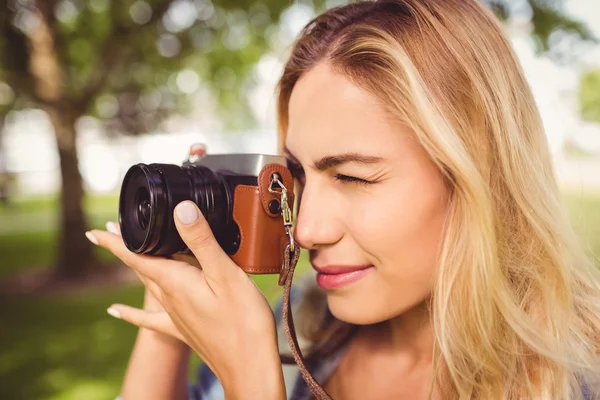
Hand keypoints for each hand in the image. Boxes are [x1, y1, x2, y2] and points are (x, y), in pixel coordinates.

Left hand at [88, 176, 284, 397]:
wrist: (249, 368)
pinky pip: (151, 318)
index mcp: (176, 282)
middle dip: (125, 248)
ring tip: (126, 253)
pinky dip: (132, 313)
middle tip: (110, 230)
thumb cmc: (243, 323)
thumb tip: (180, 209)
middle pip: (141, 267)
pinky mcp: (185, 329)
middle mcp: (170, 298)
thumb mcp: (226, 275)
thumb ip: (202, 241)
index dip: (116, 241)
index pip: (137, 256)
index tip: (94, 231)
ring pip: (149, 285)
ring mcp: (176, 315)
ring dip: (136, 267)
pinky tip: (116, 312)